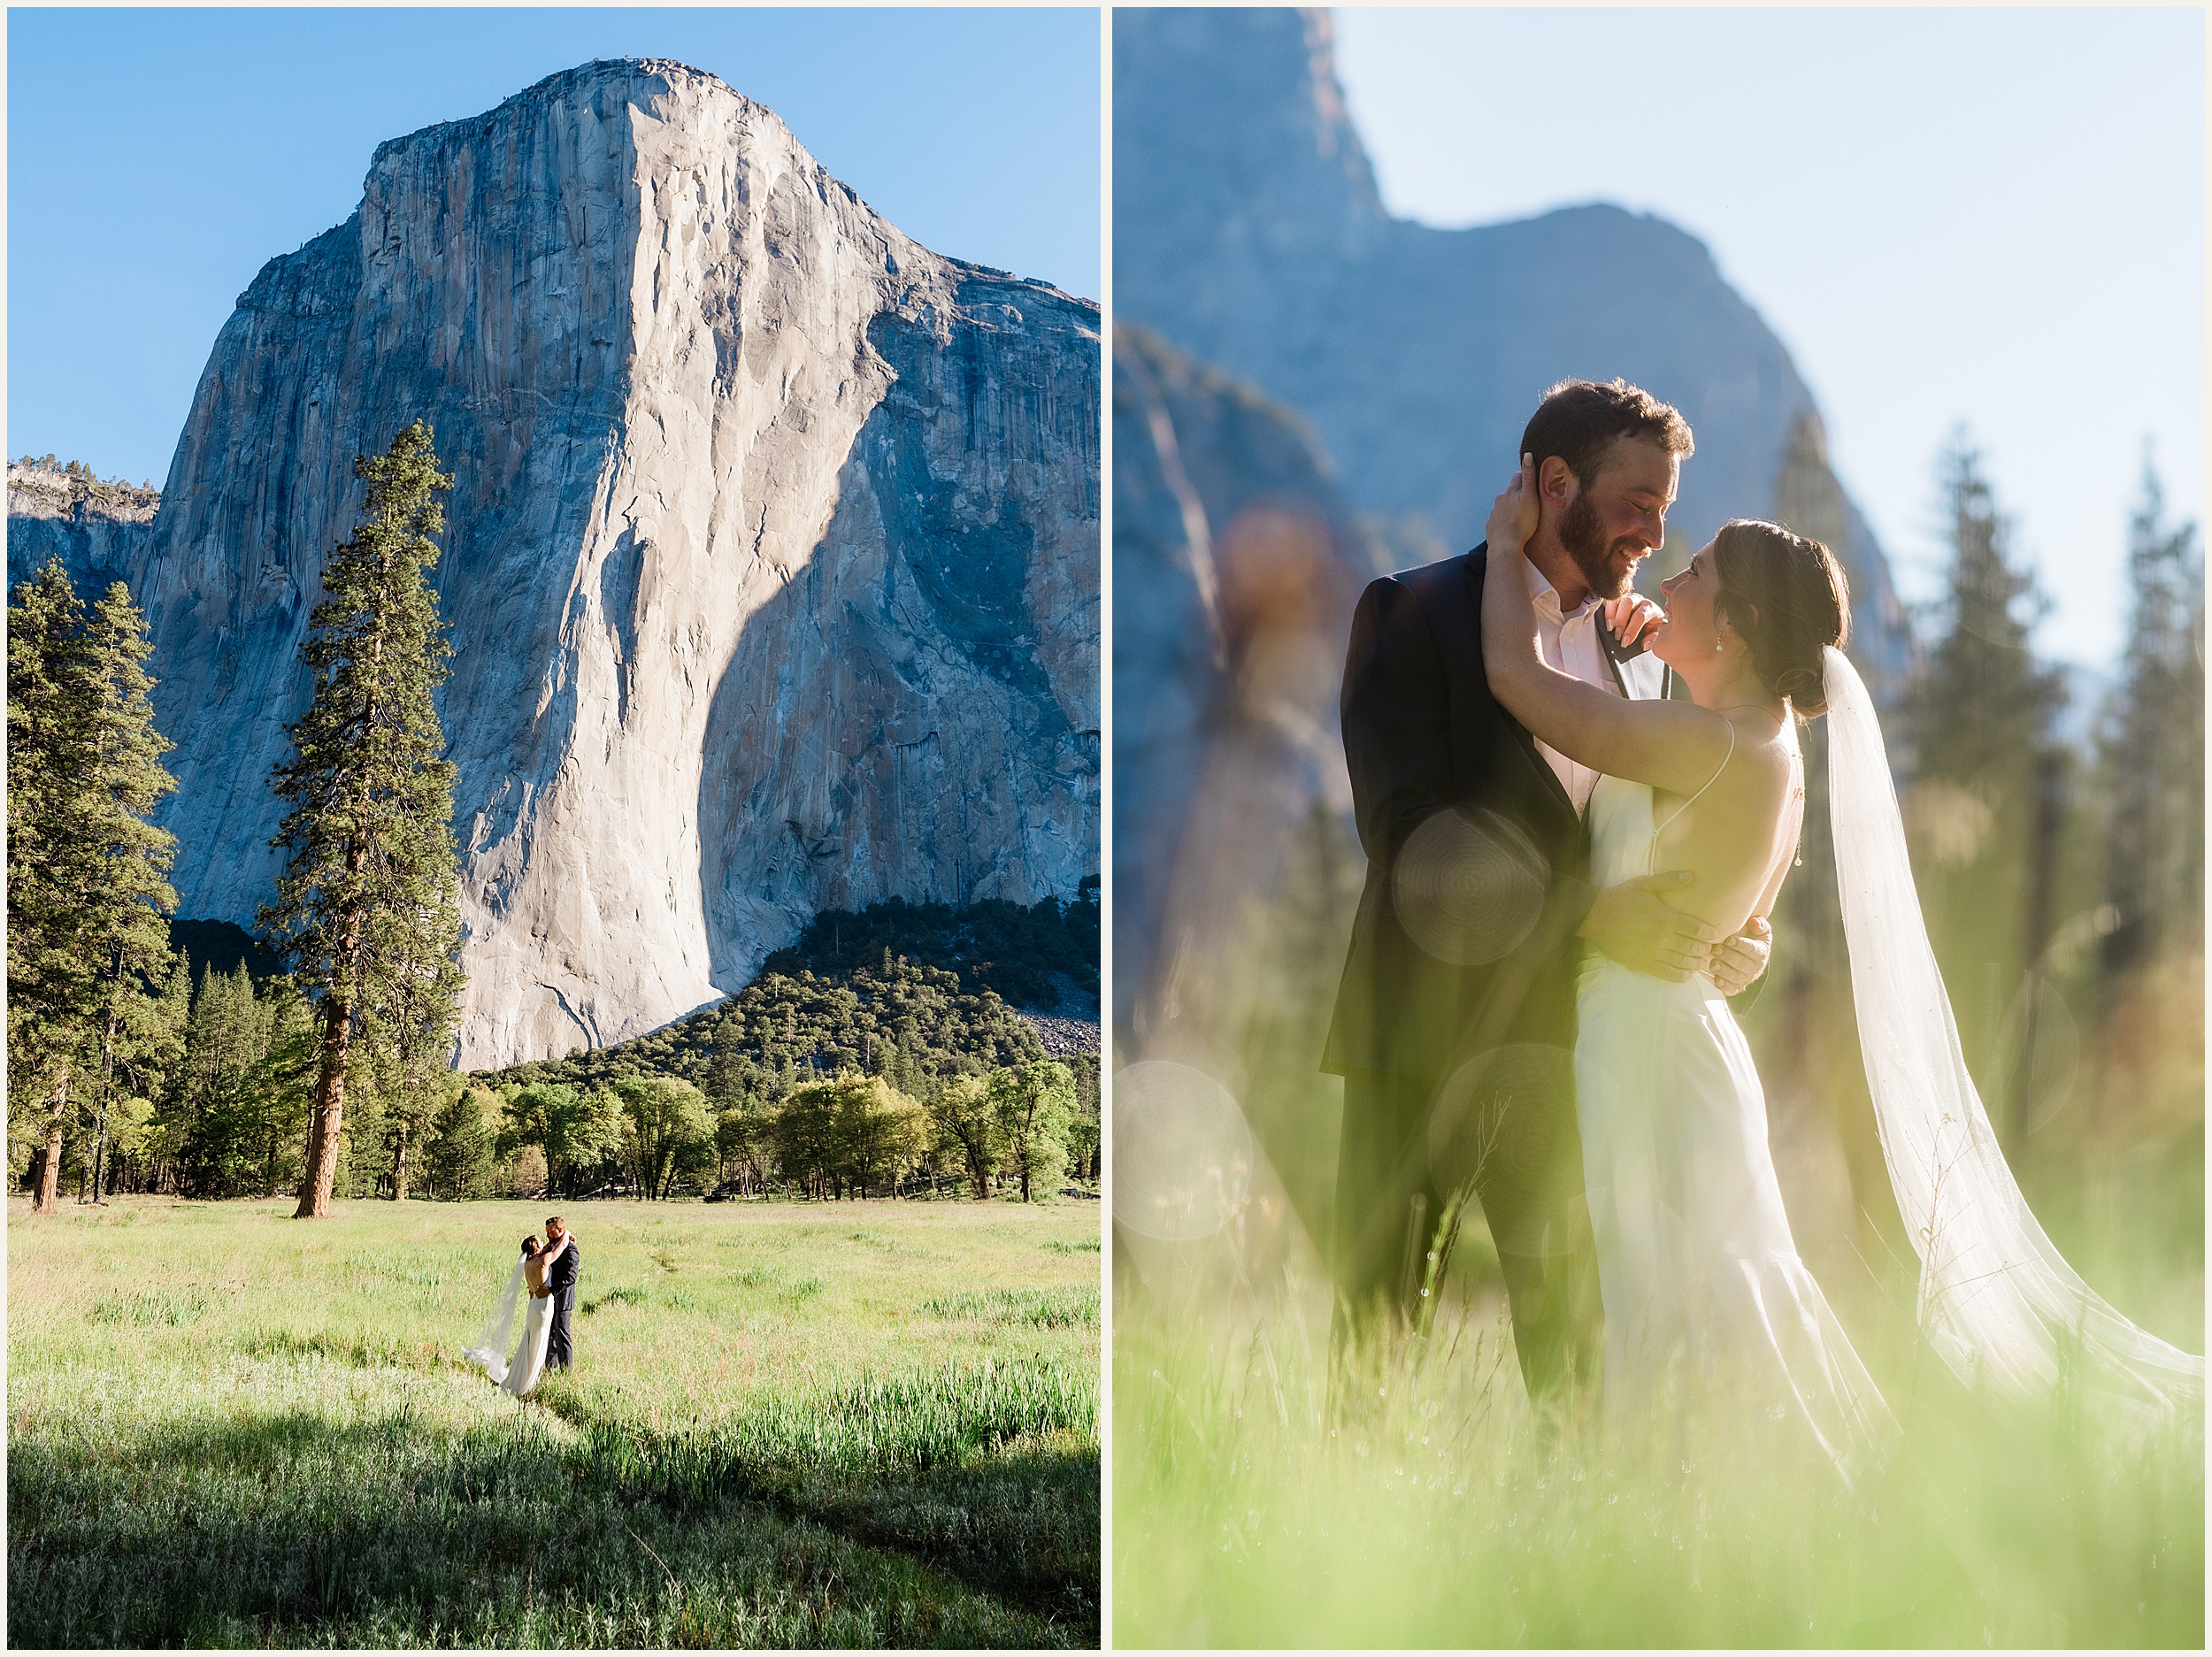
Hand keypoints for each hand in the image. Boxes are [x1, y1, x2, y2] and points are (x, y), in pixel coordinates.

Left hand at [1486, 453, 1540, 552]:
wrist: (1505, 546)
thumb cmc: (1522, 522)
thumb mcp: (1530, 497)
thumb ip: (1529, 476)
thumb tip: (1527, 455)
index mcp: (1510, 492)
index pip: (1518, 478)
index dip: (1526, 478)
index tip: (1532, 481)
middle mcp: (1499, 500)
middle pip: (1510, 493)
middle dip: (1518, 495)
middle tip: (1529, 501)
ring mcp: (1494, 514)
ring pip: (1504, 507)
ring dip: (1511, 509)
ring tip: (1521, 518)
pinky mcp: (1491, 527)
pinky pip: (1499, 521)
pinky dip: (1505, 522)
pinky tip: (1511, 528)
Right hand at [1577, 872, 1729, 982]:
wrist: (1595, 917)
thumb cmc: (1620, 898)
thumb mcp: (1644, 884)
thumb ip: (1669, 881)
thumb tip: (1691, 876)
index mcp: (1666, 919)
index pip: (1697, 930)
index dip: (1710, 934)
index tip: (1716, 934)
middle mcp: (1663, 939)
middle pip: (1694, 948)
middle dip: (1706, 950)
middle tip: (1711, 949)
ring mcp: (1653, 954)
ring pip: (1684, 963)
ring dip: (1697, 963)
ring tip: (1702, 962)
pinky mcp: (1643, 964)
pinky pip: (1668, 974)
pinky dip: (1681, 976)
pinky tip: (1687, 973)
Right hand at [1600, 592, 1665, 650]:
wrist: (1649, 619)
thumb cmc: (1651, 626)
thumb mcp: (1656, 634)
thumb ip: (1653, 639)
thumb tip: (1645, 644)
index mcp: (1649, 608)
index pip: (1640, 616)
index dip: (1632, 629)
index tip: (1625, 642)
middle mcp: (1638, 600)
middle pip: (1628, 603)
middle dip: (1620, 620)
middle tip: (1617, 635)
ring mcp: (1626, 598)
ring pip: (1616, 599)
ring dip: (1610, 614)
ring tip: (1609, 628)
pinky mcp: (1616, 600)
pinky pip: (1608, 600)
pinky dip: (1605, 609)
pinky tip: (1604, 620)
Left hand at [1708, 916, 1771, 997]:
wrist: (1751, 959)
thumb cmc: (1753, 940)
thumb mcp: (1760, 931)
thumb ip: (1760, 924)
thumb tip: (1754, 922)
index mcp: (1761, 952)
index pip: (1752, 949)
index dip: (1740, 945)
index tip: (1728, 939)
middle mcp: (1755, 967)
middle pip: (1742, 963)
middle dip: (1728, 956)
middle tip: (1715, 949)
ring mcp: (1746, 978)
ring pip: (1736, 977)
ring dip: (1724, 971)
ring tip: (1713, 963)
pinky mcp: (1737, 987)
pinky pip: (1732, 989)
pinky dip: (1724, 986)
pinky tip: (1716, 980)